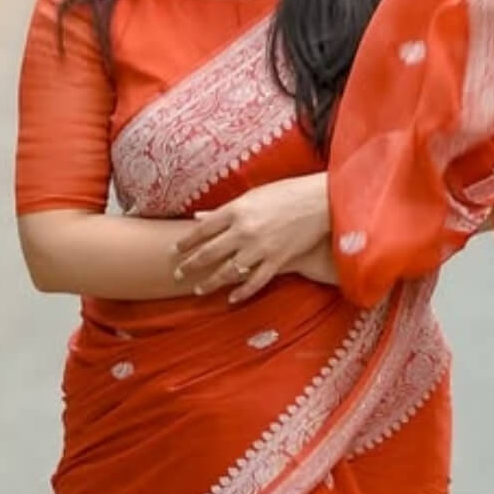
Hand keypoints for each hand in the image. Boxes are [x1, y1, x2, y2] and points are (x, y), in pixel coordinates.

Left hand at [173, 176, 329, 304]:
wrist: (319, 202)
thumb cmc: (285, 194)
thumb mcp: (251, 196)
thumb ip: (225, 210)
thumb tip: (199, 218)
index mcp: (236, 210)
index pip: (202, 230)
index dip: (186, 242)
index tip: (174, 251)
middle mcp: (244, 230)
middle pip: (209, 252)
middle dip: (190, 265)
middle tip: (177, 274)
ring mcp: (260, 248)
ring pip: (228, 271)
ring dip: (210, 282)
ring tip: (197, 289)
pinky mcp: (278, 260)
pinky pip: (255, 282)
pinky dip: (242, 292)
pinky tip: (230, 299)